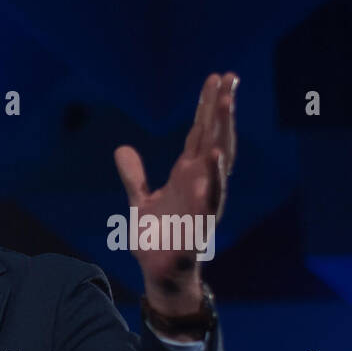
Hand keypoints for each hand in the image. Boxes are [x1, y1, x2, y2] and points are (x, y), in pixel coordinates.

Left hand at [114, 72, 237, 315]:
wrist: (159, 272)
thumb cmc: (157, 238)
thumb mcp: (139, 201)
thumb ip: (134, 175)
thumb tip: (122, 148)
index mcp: (187, 175)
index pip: (199, 132)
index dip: (207, 106)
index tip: (217, 77)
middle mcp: (200, 182)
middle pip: (213, 137)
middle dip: (221, 109)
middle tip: (229, 78)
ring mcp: (202, 201)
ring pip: (216, 161)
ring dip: (221, 132)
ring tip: (225, 104)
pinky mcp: (198, 223)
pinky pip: (208, 198)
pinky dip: (211, 179)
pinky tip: (214, 158)